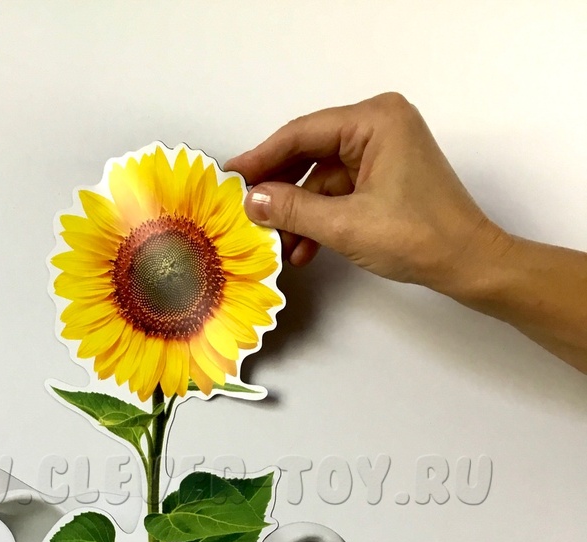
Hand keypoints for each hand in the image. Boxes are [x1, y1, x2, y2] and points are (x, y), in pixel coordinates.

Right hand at [225, 91, 507, 293]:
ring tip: (275, 243)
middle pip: (310, 153)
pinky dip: (320, 219)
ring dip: (299, 213)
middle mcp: (379, 126)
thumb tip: (251, 201)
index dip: (263, 157)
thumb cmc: (419, 237)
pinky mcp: (385, 177)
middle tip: (244, 210)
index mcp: (376, 120)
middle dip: (279, 189)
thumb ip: (293, 210)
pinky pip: (338, 193)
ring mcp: (382, 152)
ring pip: (321, 178)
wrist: (467, 263)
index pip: (303, 133)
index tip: (230, 177)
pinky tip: (302, 249)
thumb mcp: (345, 225)